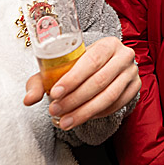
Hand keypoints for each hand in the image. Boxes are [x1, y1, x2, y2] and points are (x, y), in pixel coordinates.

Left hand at [23, 36, 140, 130]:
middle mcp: (125, 55)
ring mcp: (132, 72)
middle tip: (55, 110)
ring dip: (85, 111)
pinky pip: (117, 105)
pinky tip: (82, 117)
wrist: (102, 66)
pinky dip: (98, 113)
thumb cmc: (77, 65)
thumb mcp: (58, 67)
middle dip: (75, 99)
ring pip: (109, 96)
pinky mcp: (135, 88)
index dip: (73, 78)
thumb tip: (28, 100)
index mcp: (108, 43)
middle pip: (100, 80)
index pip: (91, 60)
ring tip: (65, 121)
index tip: (54, 93)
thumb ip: (40, 82)